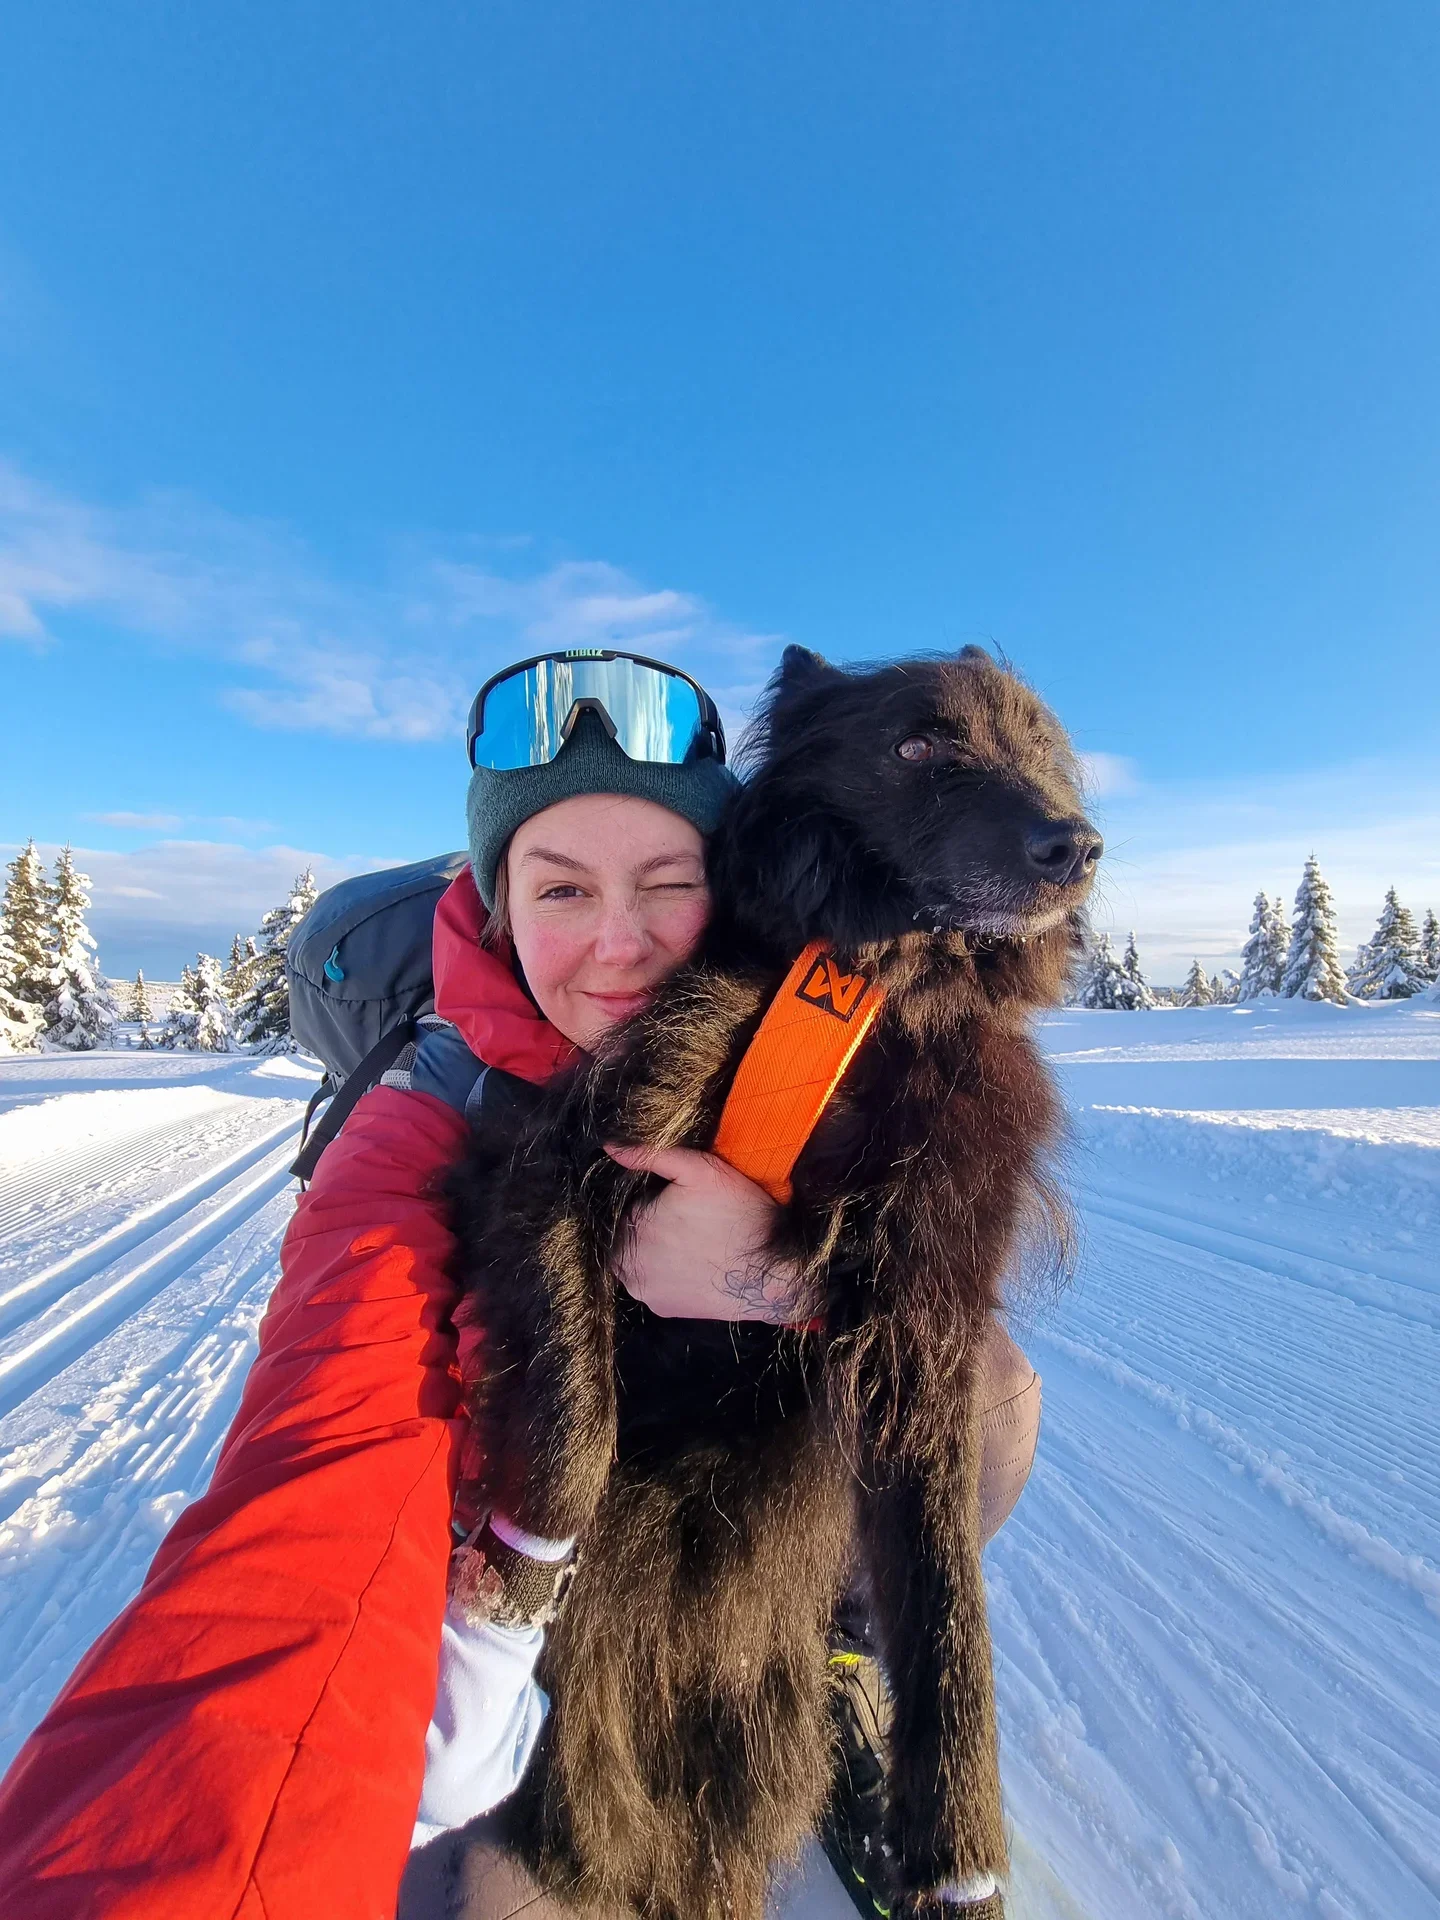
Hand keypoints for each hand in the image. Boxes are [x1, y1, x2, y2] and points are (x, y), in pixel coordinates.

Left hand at [603, 1143, 808, 1322]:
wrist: (772, 1274)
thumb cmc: (738, 1216)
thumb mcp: (699, 1169)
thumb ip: (650, 1155)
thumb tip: (610, 1147)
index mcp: (630, 1226)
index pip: (629, 1206)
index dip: (654, 1199)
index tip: (681, 1199)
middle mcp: (627, 1265)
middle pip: (631, 1234)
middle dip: (652, 1224)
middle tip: (690, 1219)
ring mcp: (645, 1291)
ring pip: (641, 1259)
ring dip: (657, 1250)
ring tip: (694, 1242)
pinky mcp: (664, 1309)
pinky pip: (656, 1284)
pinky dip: (669, 1273)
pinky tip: (696, 1264)